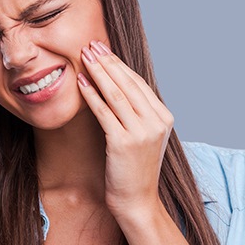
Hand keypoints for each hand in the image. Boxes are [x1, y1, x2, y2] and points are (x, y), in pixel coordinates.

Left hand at [77, 40, 173, 218]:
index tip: (103, 49)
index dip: (118, 63)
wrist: (137, 199)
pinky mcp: (124, 142)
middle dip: (106, 61)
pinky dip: (91, 94)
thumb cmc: (135, 166)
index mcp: (163, 116)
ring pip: (115, 93)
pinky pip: (104, 112)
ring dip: (97, 72)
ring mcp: (142, 132)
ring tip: (84, 57)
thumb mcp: (144, 134)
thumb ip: (137, 111)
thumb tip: (117, 84)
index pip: (137, 82)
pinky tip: (81, 81)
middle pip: (127, 83)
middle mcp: (156, 121)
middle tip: (90, 45)